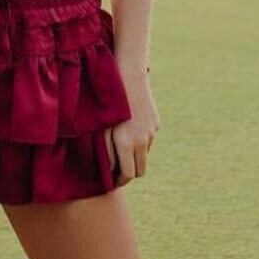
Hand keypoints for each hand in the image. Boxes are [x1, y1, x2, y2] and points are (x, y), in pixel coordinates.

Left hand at [105, 68, 159, 185]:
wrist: (128, 76)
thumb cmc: (108, 103)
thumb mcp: (102, 129)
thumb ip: (106, 152)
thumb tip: (109, 171)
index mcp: (126, 143)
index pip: (128, 175)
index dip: (120, 181)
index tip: (112, 182)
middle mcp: (142, 140)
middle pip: (140, 170)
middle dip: (129, 174)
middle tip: (117, 172)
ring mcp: (151, 132)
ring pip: (145, 155)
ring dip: (135, 157)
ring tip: (121, 150)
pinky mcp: (156, 123)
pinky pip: (148, 140)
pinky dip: (140, 142)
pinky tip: (129, 131)